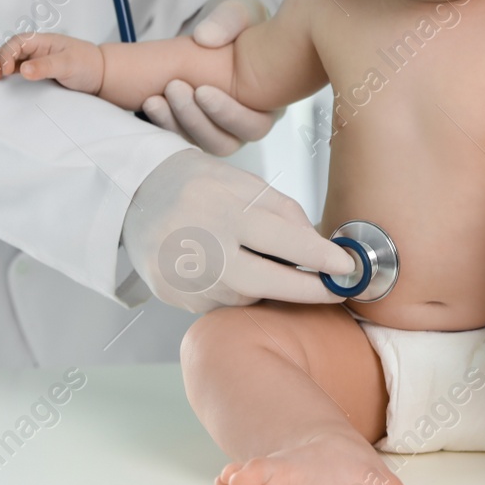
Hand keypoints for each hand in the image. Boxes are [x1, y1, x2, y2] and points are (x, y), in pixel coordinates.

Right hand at [0, 32, 103, 94]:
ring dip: (2, 69)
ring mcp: (37, 61)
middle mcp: (38, 50)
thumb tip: (23, 69)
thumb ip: (46, 66)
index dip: (7, 54)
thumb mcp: (68, 64)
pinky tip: (6, 85)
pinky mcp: (39, 74)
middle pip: (10, 51)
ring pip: (13, 61)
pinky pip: (20, 73)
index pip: (18, 43)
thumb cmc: (88, 63)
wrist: (101, 75)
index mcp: (43, 41)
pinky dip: (10, 77)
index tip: (5, 70)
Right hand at [121, 148, 357, 314]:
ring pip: (246, 293)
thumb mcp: (244, 183)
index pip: (281, 238)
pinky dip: (237, 289)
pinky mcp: (173, 296)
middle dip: (308, 290)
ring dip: (268, 284)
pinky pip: (223, 302)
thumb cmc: (202, 185)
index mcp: (219, 206)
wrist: (136, 194)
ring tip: (263, 260)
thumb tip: (323, 251)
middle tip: (336, 290)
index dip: (319, 257)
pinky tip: (230, 269)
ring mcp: (183, 275)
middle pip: (266, 280)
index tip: (348, 267)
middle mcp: (198, 244)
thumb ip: (285, 213)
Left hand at [142, 0, 285, 154]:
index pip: (256, 125)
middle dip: (196, 120)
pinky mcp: (196, 129)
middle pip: (226, 142)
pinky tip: (149, 102)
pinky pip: (180, 139)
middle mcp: (247, 122)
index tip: (202, 90)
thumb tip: (205, 38)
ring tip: (155, 99)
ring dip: (176, 124)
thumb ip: (228, 20)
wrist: (218, 34)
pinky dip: (164, 124)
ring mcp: (220, 130)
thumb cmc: (238, 26)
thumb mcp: (239, 12)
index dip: (229, 115)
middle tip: (174, 88)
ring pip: (199, 145)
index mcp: (268, 101)